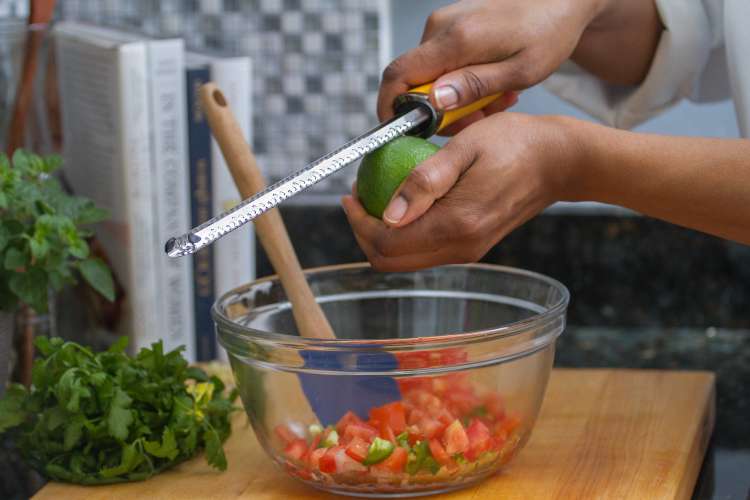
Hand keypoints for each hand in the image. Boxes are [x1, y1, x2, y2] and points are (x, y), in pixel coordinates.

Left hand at [342, 113, 581, 270]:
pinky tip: (403, 202)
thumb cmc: (515, 143)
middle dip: (364, 232)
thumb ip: (424, 181)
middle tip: (358, 197)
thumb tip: (387, 214)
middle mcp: (461, 248)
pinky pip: (425, 250)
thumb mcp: (465, 148)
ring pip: (406, 259)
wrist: (559, 161)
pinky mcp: (473, 245)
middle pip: (391, 260)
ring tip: (375, 196)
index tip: (350, 195)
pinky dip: (405, 232)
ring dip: (383, 232)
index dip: (358, 223)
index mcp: (456, 226)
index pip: (387, 243)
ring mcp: (468, 250)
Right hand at [377, 0, 605, 132]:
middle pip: (415, 82)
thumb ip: (475, 86)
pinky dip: (461, 83)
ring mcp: (444, 24)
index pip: (399, 74)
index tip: (403, 132)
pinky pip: (443, 64)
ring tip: (495, 100)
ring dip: (456, 99)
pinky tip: (491, 85)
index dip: (391, 107)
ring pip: (431, 76)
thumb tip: (433, 101)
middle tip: (478, 119)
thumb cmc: (549, 33)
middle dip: (440, 111)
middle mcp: (441, 27)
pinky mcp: (450, 26)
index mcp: (457, 38)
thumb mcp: (520, 70)